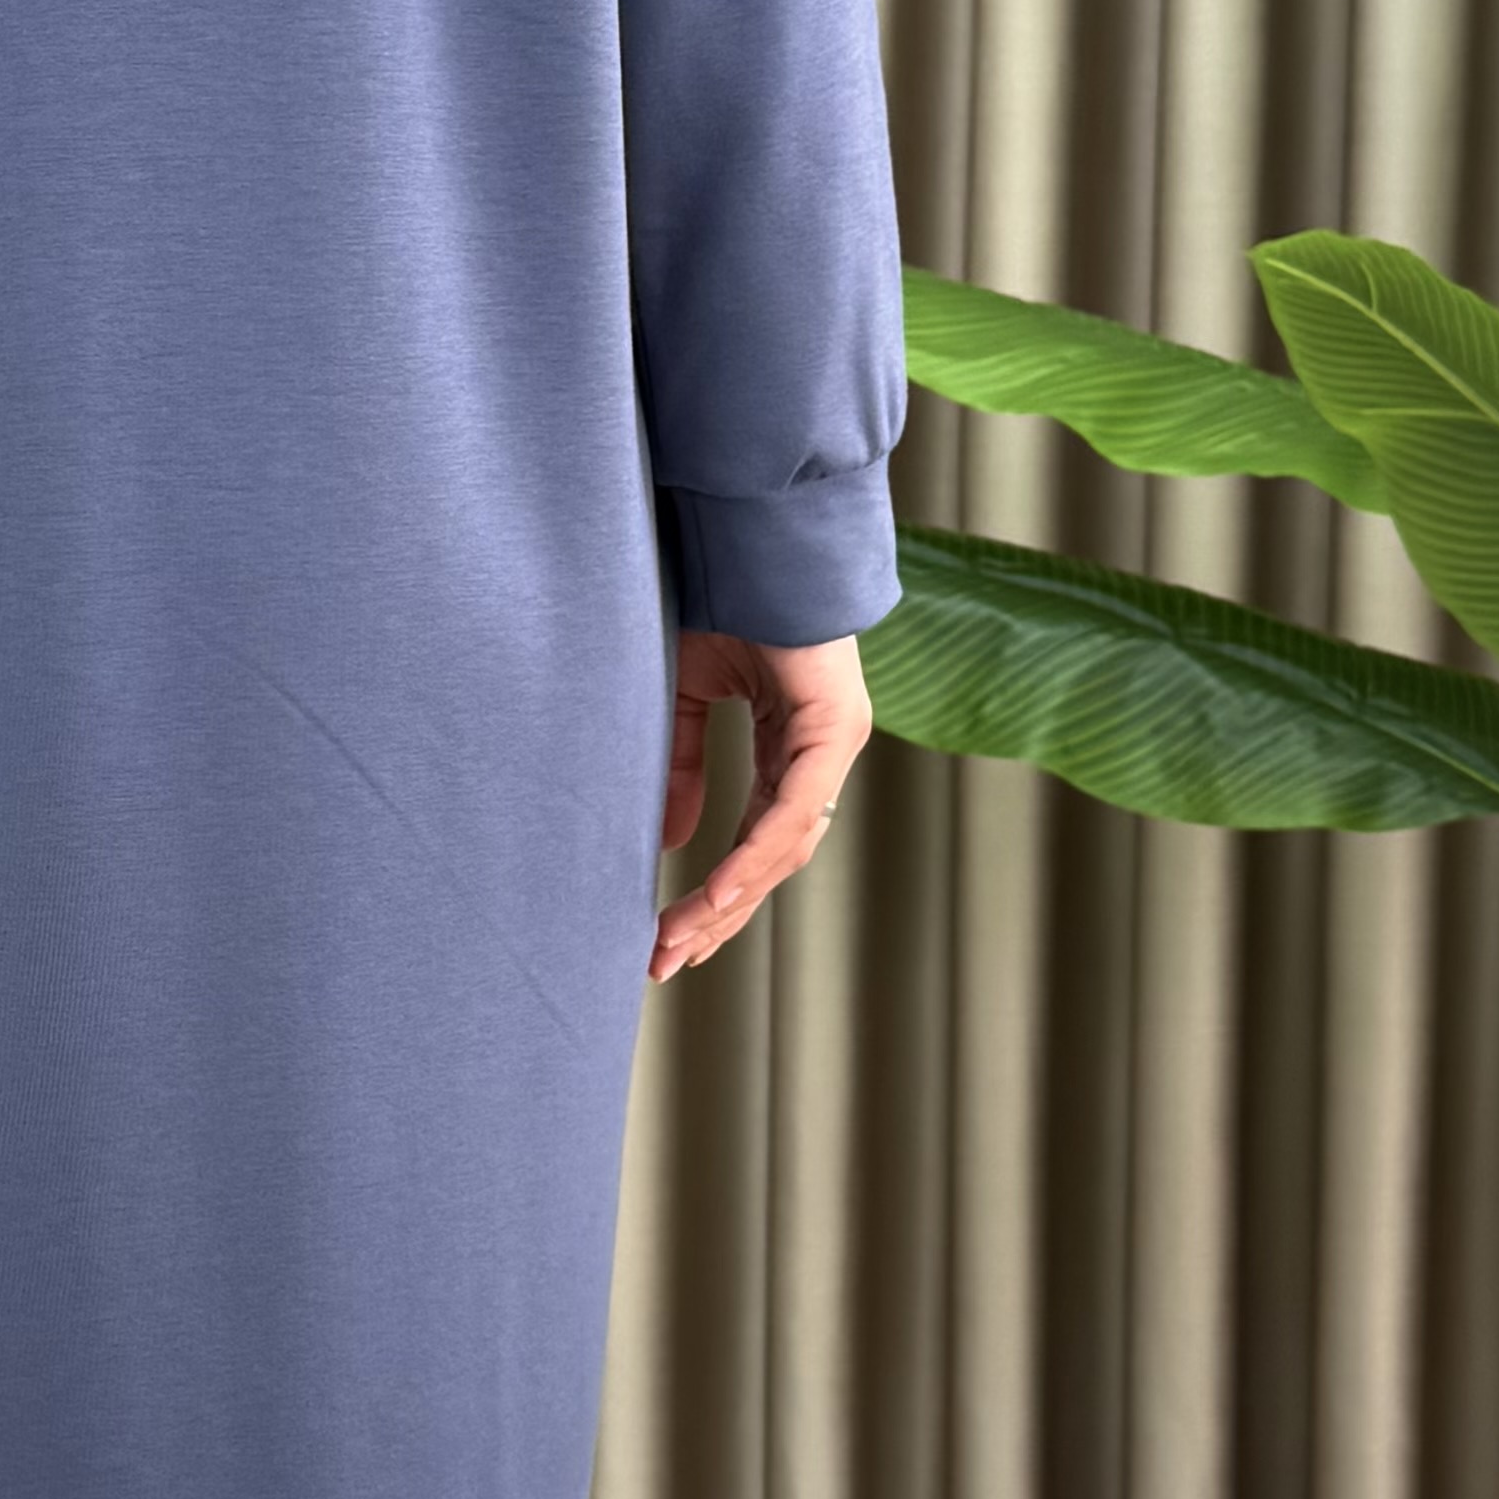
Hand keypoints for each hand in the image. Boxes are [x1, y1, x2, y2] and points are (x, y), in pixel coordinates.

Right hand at [653, 631, 868, 984]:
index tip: (668, 936)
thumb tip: (673, 843)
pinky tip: (717, 892)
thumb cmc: (717, 600)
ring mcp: (832, 743)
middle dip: (716, 917)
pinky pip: (792, 809)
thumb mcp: (685, 695)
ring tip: (679, 939)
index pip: (755, 840)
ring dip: (728, 900)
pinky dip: (753, 854)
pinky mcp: (832, 728)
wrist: (747, 537)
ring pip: (783, 847)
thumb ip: (683, 767)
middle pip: (770, 860)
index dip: (714, 893)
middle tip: (665, 961)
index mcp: (788, 748)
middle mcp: (818, 754)